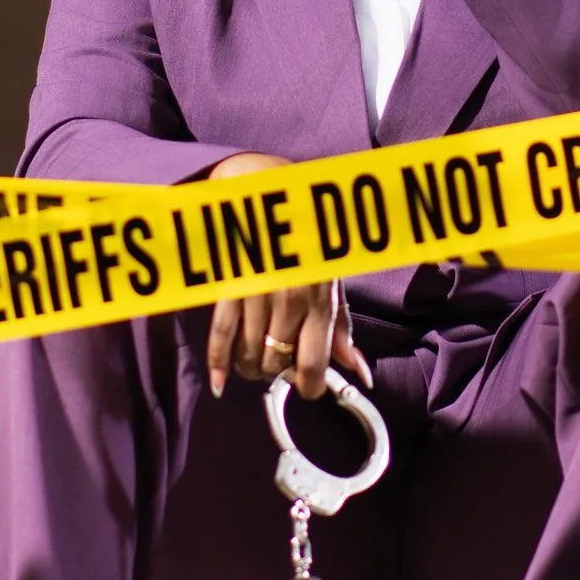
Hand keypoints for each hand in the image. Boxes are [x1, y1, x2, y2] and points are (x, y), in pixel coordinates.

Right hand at [203, 153, 364, 398]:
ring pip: (248, 354)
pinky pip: (220, 335)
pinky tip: (221, 382)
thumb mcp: (331, 281)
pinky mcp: (229, 286)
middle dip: (276, 373)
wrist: (268, 193)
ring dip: (250, 367)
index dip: (309, 386)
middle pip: (276, 363)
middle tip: (277, 364)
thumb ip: (341, 330)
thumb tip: (361, 374)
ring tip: (254, 362)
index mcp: (320, 301)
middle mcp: (290, 301)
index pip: (314, 364)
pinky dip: (218, 363)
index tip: (306, 385)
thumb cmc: (306, 241)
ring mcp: (257, 293)